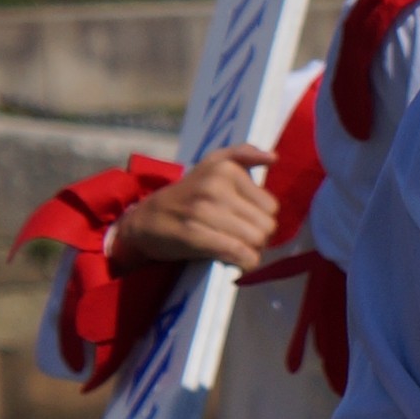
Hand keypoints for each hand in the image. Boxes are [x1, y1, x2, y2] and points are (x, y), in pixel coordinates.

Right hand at [109, 143, 280, 274]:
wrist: (146, 219)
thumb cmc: (188, 195)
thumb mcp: (212, 165)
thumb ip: (243, 155)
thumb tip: (273, 157)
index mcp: (225, 168)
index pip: (271, 206)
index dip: (262, 220)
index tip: (247, 224)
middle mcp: (215, 185)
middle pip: (266, 226)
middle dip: (259, 239)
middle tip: (242, 240)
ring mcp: (203, 210)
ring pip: (255, 241)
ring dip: (251, 252)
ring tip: (237, 249)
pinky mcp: (193, 234)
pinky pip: (237, 253)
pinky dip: (242, 263)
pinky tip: (234, 262)